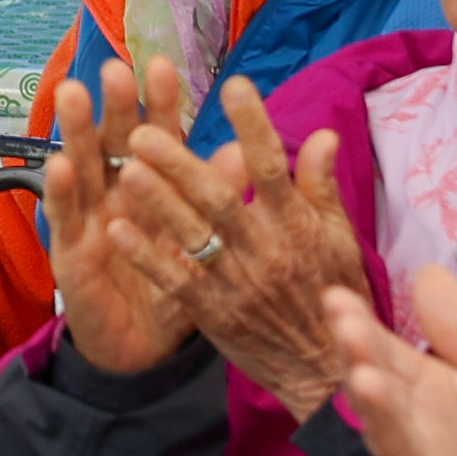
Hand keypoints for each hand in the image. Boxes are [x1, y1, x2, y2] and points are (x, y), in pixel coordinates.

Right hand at [39, 59, 206, 377]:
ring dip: (76, 131)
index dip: (158, 104)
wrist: (143, 346)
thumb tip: (247, 151)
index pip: (157, 138)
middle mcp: (115, 193)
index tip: (163, 66)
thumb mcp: (202, 241)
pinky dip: (61, 192)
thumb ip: (217, 195)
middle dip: (114, 106)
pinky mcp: (69, 252)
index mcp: (152, 187)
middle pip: (113, 142)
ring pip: (81, 168)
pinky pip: (64, 219)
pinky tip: (61, 165)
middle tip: (116, 69)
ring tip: (74, 94)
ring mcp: (88, 219)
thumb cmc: (175, 285)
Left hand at [102, 74, 363, 412]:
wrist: (327, 371)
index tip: (233, 85)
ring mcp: (237, 283)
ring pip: (193, 236)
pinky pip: (176, 280)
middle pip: (218, 198)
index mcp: (297, 226)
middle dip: (180, 162)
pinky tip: (116, 230)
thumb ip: (322, 187)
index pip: (274, 168)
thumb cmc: (335, 295)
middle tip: (144, 129)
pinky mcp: (215, 314)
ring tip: (125, 166)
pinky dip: (147, 255)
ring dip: (158, 201)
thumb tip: (321, 133)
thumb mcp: (340, 241)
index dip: (254, 126)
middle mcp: (266, 250)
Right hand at [326, 263, 456, 455]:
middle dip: (360, 361)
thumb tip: (427, 268)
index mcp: (418, 388)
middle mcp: (407, 426)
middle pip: (377, 390)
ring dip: (376, 416)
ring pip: (389, 441)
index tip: (337, 296)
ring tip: (367, 384)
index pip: (381, 350)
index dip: (358, 325)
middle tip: (349, 330)